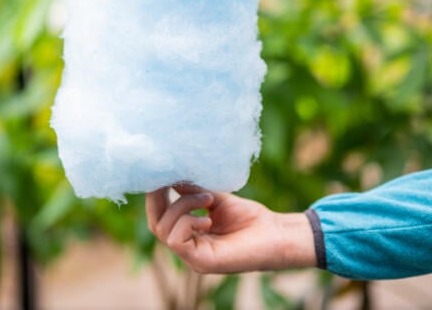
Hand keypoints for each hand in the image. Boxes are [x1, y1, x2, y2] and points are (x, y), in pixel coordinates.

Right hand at [146, 184, 315, 273]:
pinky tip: (208, 218)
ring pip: (163, 229)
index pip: (158, 215)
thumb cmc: (251, 218)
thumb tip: (170, 173)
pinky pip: (176, 240)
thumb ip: (192, 189)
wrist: (276, 233)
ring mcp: (192, 257)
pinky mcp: (201, 262)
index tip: (161, 170)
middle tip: (170, 179)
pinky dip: (188, 221)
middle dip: (158, 197)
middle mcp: (187, 247)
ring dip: (182, 206)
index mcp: (188, 233)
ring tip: (208, 199)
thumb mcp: (215, 197)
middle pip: (155, 223)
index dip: (155, 193)